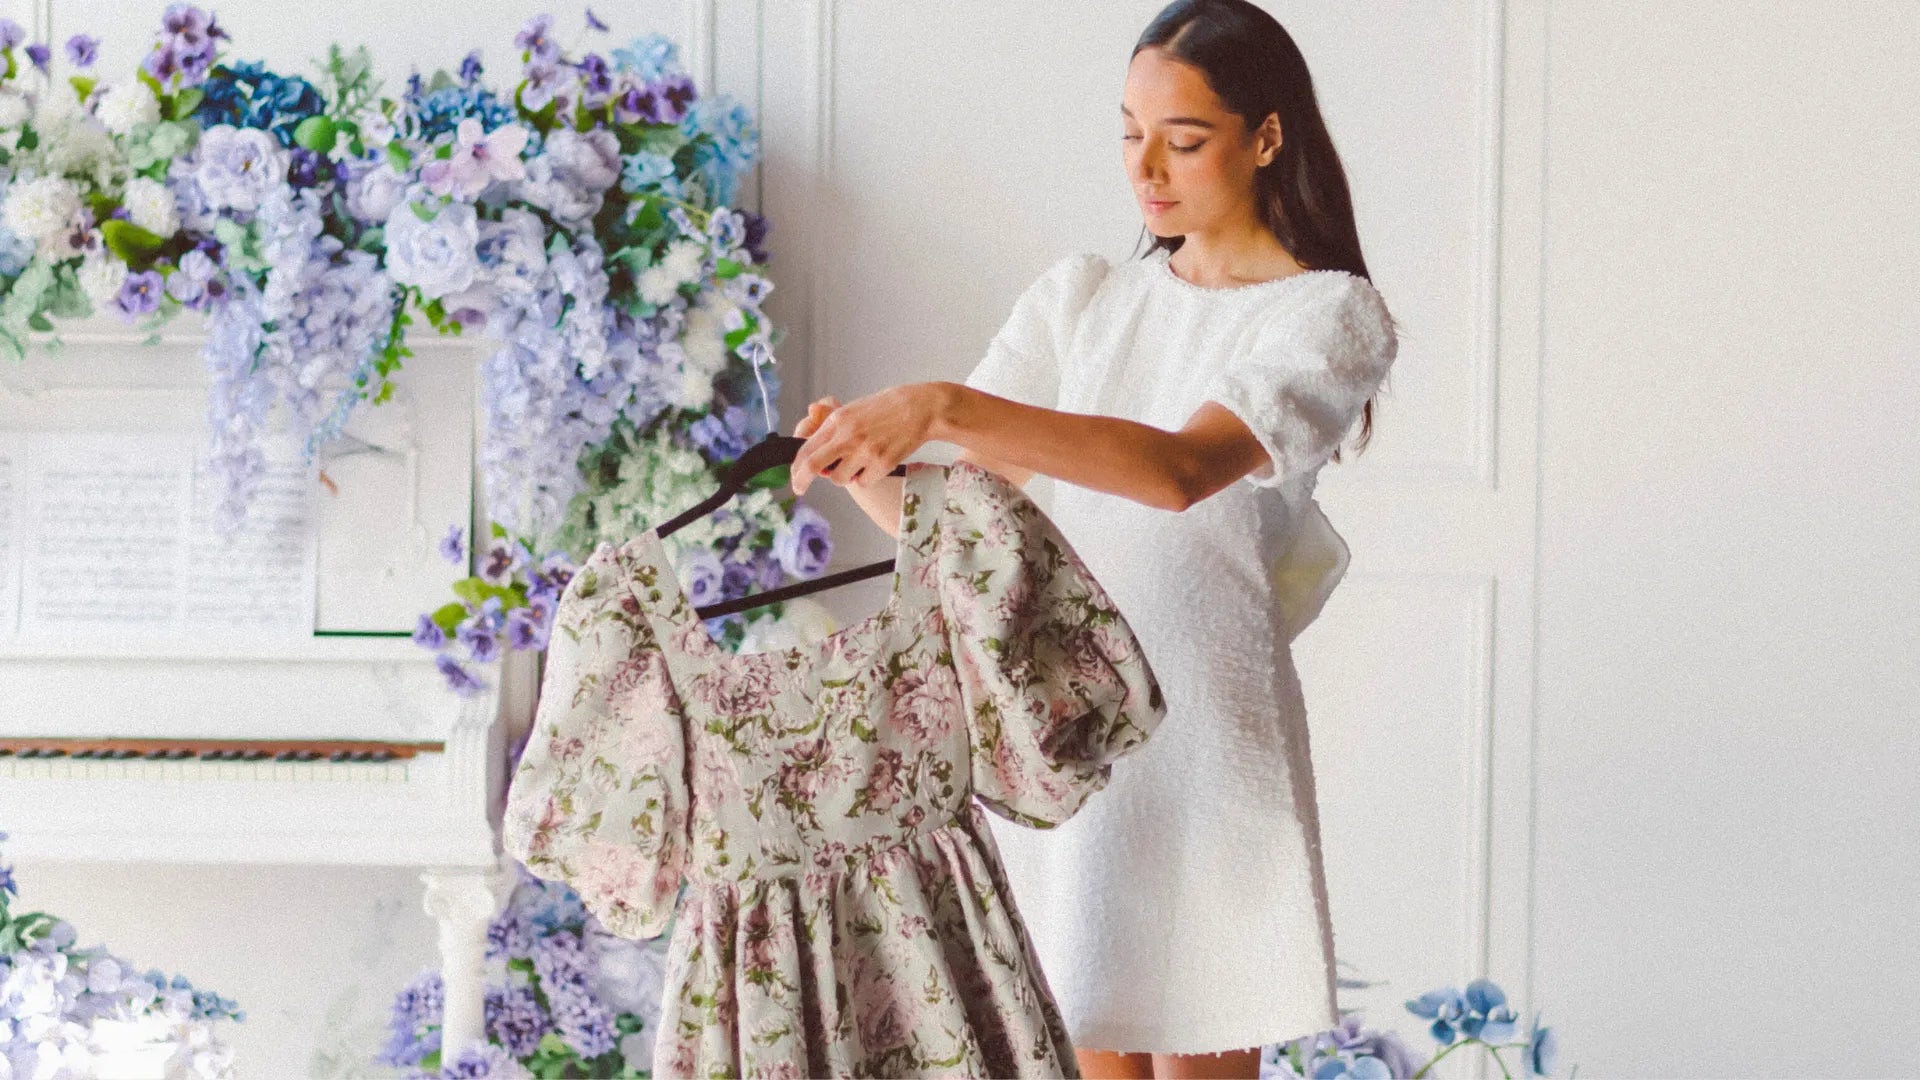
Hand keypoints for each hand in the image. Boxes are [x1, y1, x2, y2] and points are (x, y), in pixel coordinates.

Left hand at [790, 384, 941, 495]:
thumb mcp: (854, 408)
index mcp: (838, 420)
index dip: (796, 467)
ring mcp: (866, 452)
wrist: (921, 408)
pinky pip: (863, 482)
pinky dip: (865, 478)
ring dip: (843, 476)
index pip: (806, 448)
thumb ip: (831, 423)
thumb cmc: (888, 407)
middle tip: (799, 489)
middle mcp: (849, 436)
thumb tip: (811, 438)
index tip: (794, 477)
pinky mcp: (883, 464)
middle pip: (814, 466)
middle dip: (802, 481)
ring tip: (856, 463)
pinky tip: (874, 463)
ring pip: (839, 479)